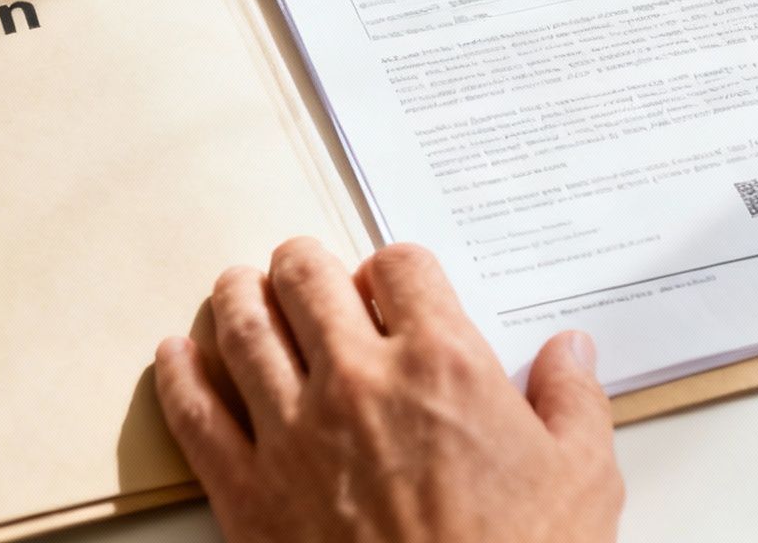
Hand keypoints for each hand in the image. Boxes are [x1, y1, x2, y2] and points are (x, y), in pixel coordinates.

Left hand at [153, 239, 621, 542]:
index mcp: (442, 364)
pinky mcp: (247, 492)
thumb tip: (571, 352)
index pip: (402, 266)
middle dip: (305, 265)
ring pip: (243, 328)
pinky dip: (179, 374)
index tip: (393, 284)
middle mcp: (359, 381)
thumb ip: (574, 402)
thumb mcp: (582, 480)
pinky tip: (175, 356)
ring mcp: (293, 434)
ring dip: (238, 295)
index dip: (397, 268)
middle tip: (302, 268)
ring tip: (238, 286)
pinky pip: (195, 413)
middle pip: (308, 279)